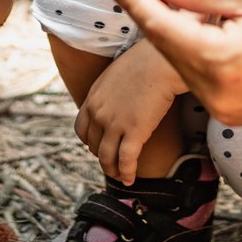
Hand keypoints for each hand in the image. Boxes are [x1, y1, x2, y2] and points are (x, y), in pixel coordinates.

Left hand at [76, 41, 186, 184]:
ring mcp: (115, 123)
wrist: (160, 61)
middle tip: (113, 162)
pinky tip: (130, 180)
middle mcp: (99, 113)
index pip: (81, 129)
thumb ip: (111, 91)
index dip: (90, 142)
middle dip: (102, 156)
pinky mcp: (134, 132)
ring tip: (120, 176)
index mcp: (93, 98)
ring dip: (112, 170)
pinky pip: (126, 160)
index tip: (99, 146)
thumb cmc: (145, 62)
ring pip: (107, 157)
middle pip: (94, 145)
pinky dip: (126, 173)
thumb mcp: (117, 74)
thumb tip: (117, 98)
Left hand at [103, 0, 241, 126]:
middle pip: (166, 45)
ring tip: (196, 3)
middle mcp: (213, 92)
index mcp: (217, 59)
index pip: (158, 25)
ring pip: (182, 62)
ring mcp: (222, 109)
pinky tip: (213, 31)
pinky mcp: (231, 115)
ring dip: (178, 32)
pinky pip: (201, 78)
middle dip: (154, 11)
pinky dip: (197, 51)